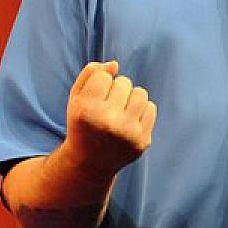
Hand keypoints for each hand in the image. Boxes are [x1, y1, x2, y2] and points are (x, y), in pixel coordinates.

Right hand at [64, 61, 156, 177]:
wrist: (90, 163)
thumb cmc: (83, 123)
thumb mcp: (76, 98)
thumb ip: (90, 74)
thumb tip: (114, 65)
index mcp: (86, 111)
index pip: (104, 76)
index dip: (99, 84)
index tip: (94, 99)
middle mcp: (107, 123)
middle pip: (124, 82)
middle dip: (116, 90)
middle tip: (107, 107)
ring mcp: (127, 133)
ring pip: (140, 93)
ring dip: (131, 97)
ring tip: (120, 110)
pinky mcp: (142, 141)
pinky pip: (151, 108)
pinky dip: (141, 111)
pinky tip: (129, 121)